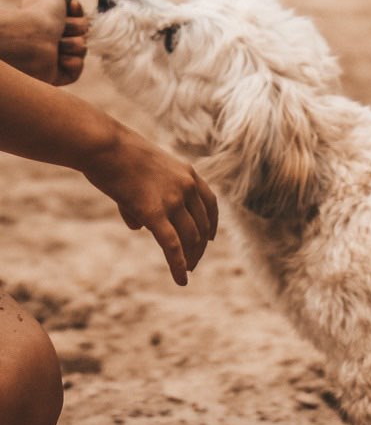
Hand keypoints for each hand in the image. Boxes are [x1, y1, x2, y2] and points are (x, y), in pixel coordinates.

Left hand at [1, 0, 87, 84]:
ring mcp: (56, 58)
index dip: (77, 14)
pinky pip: (77, 69)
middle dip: (74, 30)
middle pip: (83, 35)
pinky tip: (56, 60)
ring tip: (53, 46)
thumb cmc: (37, 16)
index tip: (71, 8)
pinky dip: (70, 63)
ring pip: (81, 51)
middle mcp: (53, 40)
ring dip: (70, 46)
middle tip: (59, 29)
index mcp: (50, 23)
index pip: (78, 19)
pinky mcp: (59, 75)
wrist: (29, 41)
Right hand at [80, 125, 218, 285]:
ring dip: (191, 258)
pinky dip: (179, 265)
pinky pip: (172, 246)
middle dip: (200, 246)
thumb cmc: (115, 155)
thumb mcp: (142, 173)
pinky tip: (181, 279)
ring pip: (191, 238)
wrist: (103, 144)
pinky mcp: (155, 213)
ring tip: (187, 270)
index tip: (212, 238)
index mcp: (189, 174)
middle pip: (202, 226)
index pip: (210, 204)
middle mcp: (188, 187)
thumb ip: (145, 198)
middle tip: (193, 262)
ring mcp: (173, 200)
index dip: (212, 224)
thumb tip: (138, 226)